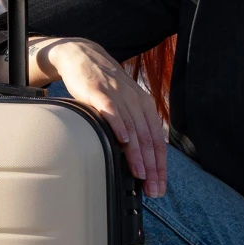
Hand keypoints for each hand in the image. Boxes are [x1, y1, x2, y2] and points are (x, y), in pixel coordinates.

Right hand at [33, 37, 167, 196]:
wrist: (83, 56)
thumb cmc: (102, 84)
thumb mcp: (123, 104)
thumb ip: (131, 126)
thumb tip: (136, 156)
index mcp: (144, 106)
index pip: (157, 141)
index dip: (160, 166)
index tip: (159, 186)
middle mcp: (135, 102)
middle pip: (148, 139)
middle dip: (152, 167)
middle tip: (153, 189)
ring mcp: (118, 97)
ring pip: (132, 129)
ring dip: (138, 155)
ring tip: (141, 174)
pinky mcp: (99, 93)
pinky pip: (111, 111)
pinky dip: (118, 127)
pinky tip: (123, 141)